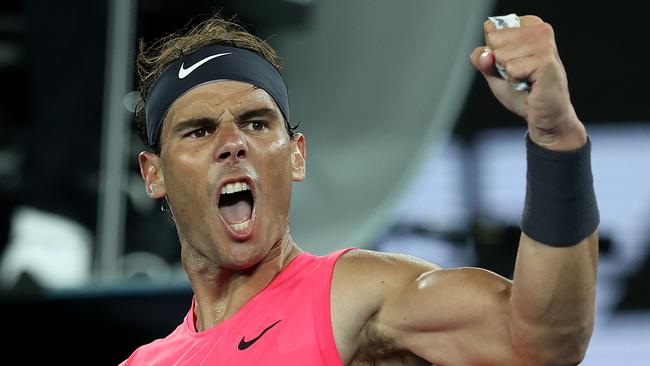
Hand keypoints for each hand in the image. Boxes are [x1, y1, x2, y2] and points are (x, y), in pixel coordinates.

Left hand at [470, 15, 586, 150]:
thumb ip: (481, 59)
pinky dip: (515, 81)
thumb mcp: (494, 72)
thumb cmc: (521, 91)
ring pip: (501, 54)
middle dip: (500, 63)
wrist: (543, 115)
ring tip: (526, 79)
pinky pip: (511, 68)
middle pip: (494, 39)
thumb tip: (486, 54)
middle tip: (519, 73)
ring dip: (509, 73)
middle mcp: (540, 30)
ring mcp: (544, 44)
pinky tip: (531, 84)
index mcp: (529, 26)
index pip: (491, 29)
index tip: (511, 63)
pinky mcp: (546, 61)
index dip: (493, 52)